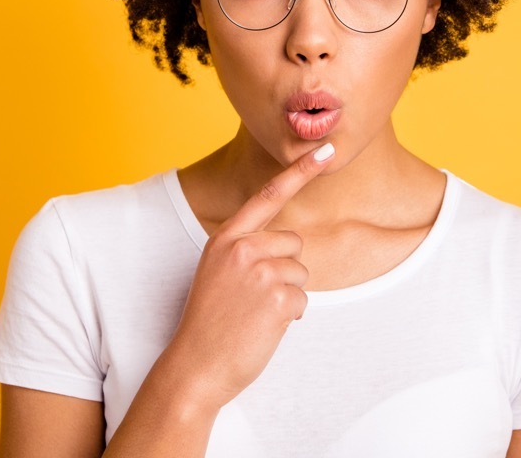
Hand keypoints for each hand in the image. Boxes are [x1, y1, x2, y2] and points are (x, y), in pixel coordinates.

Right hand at [160, 142, 334, 411]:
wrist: (195, 368)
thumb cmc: (208, 324)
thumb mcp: (217, 274)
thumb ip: (245, 252)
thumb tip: (285, 245)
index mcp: (225, 239)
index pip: (268, 196)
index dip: (299, 172)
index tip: (325, 151)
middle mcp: (242, 248)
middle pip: (293, 243)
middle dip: (285, 269)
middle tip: (254, 297)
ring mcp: (260, 272)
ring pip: (300, 273)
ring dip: (287, 295)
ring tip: (254, 314)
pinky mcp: (277, 297)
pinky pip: (302, 300)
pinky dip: (289, 316)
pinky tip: (262, 327)